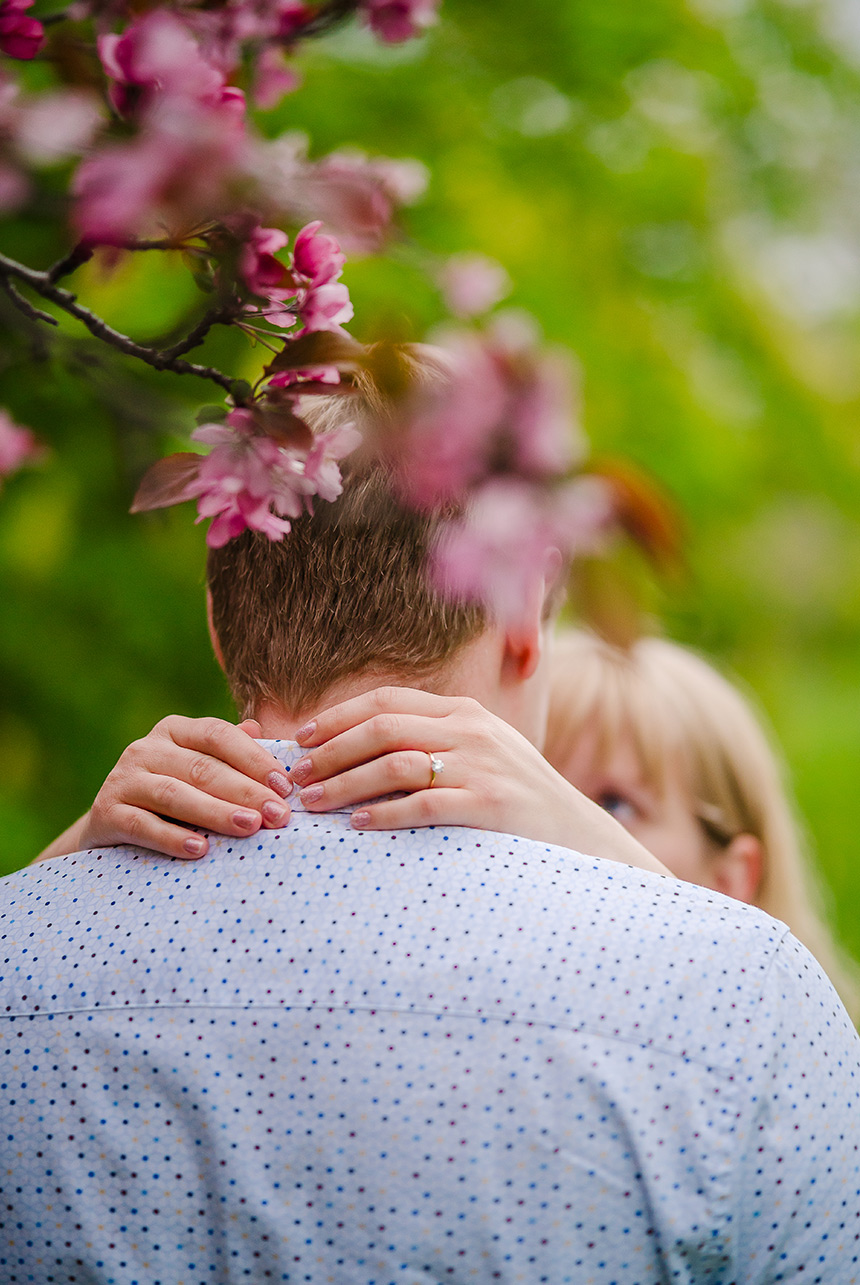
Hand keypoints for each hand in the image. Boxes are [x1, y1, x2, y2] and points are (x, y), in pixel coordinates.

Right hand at [36, 716, 293, 862]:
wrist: (109, 828)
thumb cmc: (170, 797)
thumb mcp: (197, 768)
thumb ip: (228, 751)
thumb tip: (260, 728)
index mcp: (174, 730)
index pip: (219, 735)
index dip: (255, 759)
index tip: (285, 787)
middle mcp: (146, 748)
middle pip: (202, 768)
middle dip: (246, 792)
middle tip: (279, 815)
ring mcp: (123, 779)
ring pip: (175, 794)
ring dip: (216, 812)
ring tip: (250, 827)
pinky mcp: (106, 813)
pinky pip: (142, 825)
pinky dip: (172, 838)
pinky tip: (200, 849)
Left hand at [291, 687, 668, 875]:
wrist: (578, 834)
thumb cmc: (517, 798)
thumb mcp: (481, 753)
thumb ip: (434, 741)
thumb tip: (362, 748)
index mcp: (464, 712)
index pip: (386, 701)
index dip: (338, 717)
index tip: (302, 738)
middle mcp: (471, 731)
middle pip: (382, 728)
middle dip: (331, 751)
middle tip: (299, 776)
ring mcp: (482, 766)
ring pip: (395, 763)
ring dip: (345, 783)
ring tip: (314, 803)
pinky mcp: (490, 804)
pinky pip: (424, 804)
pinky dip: (385, 813)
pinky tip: (358, 826)